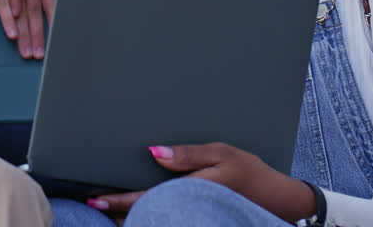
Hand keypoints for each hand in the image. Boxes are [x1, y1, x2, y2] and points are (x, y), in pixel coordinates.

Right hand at [0, 0, 55, 57]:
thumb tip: (52, 21)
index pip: (51, 1)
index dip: (53, 23)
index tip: (56, 42)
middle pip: (35, 8)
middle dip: (36, 34)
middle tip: (38, 54)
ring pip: (20, 8)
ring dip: (22, 32)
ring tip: (24, 51)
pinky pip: (3, 2)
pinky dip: (6, 19)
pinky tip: (11, 33)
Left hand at [86, 143, 315, 221]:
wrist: (280, 200)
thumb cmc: (250, 173)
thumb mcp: (221, 154)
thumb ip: (186, 155)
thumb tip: (153, 152)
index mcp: (191, 192)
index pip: (146, 200)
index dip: (119, 202)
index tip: (96, 201)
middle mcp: (189, 209)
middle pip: (145, 217)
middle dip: (118, 213)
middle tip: (92, 205)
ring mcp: (193, 217)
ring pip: (155, 221)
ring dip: (131, 218)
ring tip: (108, 210)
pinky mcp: (198, 219)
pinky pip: (168, 220)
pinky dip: (150, 218)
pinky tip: (137, 213)